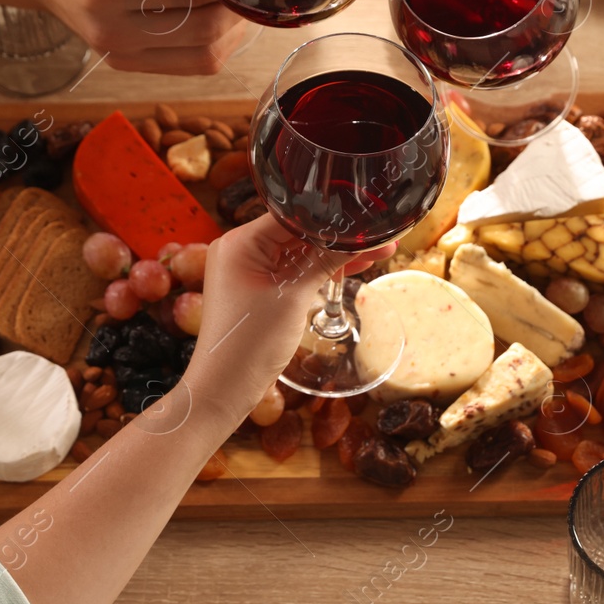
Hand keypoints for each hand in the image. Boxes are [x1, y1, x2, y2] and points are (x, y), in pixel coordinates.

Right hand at [22, 0, 246, 74]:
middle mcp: (112, 28)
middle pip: (204, 31)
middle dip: (236, 7)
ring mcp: (119, 54)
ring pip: (205, 58)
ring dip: (230, 32)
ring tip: (232, 0)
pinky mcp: (127, 65)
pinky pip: (190, 65)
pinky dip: (213, 44)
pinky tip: (215, 17)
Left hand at [185, 215, 393, 422]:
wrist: (224, 389)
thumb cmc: (249, 343)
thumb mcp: (294, 297)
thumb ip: (325, 262)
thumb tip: (358, 237)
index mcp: (239, 243)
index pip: (292, 215)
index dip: (331, 215)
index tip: (365, 216)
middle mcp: (240, 250)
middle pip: (297, 233)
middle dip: (337, 237)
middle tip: (379, 237)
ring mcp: (247, 271)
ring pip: (298, 253)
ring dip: (332, 255)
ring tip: (377, 251)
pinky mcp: (257, 289)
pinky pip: (292, 272)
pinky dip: (317, 272)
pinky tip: (351, 268)